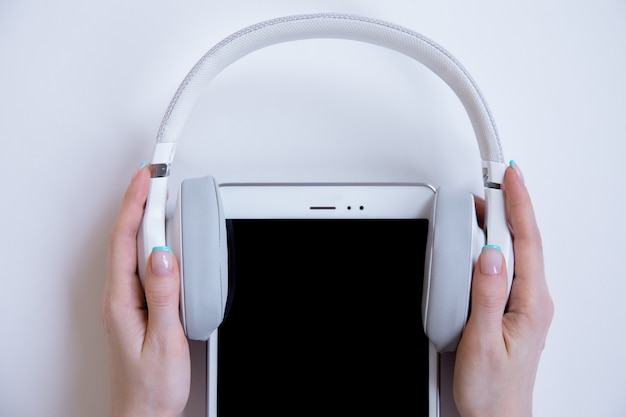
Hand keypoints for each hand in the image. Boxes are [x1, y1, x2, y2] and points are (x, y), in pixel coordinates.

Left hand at [102, 166, 189, 416]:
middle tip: (155, 174)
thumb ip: (164, 296)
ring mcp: (128, 300)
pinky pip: (143, 264)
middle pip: (127, 237)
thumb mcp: (163, 340)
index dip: (137, 203)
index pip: (126, 239)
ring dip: (146, 218)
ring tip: (160, 195)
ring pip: (134, 249)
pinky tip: (164, 237)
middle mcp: (120, 296)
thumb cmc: (151, 385)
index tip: (149, 176)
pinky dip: (153, 241)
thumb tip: (163, 255)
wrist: (144, 413)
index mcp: (122, 300)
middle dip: (139, 201)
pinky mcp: (139, 306)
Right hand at [454, 163, 553, 416]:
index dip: (518, 205)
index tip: (509, 177)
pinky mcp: (511, 309)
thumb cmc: (492, 390)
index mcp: (531, 304)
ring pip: (515, 252)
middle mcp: (533, 301)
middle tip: (496, 177)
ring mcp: (524, 305)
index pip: (526, 242)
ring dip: (502, 223)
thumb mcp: (482, 342)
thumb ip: (487, 296)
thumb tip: (488, 254)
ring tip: (485, 201)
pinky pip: (507, 268)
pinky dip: (495, 246)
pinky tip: (484, 240)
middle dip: (511, 205)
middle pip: (524, 241)